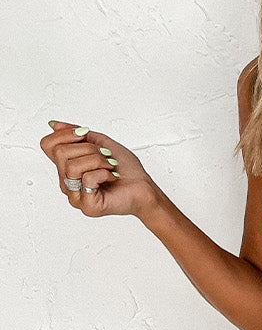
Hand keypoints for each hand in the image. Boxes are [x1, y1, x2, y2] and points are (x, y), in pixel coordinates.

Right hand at [41, 120, 158, 219]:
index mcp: (67, 167)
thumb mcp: (101, 143)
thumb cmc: (127, 170)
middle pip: (60, 153)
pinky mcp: (88, 206)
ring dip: (97, 161)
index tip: (85, 134)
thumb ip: (78, 134)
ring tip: (110, 167)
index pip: (48, 145)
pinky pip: (87, 179)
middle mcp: (67, 182)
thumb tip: (54, 124)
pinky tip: (112, 178)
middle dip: (89, 149)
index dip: (65, 134)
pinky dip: (104, 174)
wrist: (145, 189)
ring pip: (72, 166)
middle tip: (105, 157)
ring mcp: (76, 196)